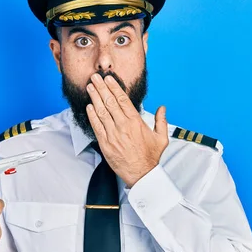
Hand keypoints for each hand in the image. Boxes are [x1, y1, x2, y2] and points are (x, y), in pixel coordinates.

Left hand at [86, 73, 168, 187]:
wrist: (141, 174)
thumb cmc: (151, 157)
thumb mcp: (162, 138)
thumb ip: (161, 121)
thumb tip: (163, 108)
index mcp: (136, 122)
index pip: (123, 100)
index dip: (114, 87)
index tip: (109, 79)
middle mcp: (123, 126)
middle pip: (110, 102)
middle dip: (101, 88)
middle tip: (95, 77)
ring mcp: (113, 135)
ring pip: (101, 112)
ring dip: (94, 98)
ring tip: (90, 87)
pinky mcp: (105, 144)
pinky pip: (97, 127)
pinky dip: (92, 116)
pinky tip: (89, 107)